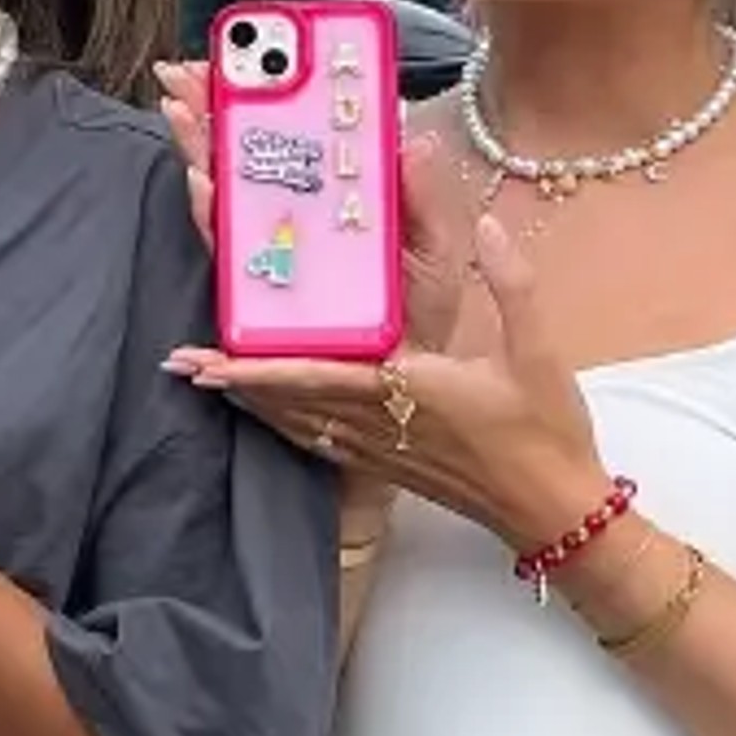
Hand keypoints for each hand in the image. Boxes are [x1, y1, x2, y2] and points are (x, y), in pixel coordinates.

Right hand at [156, 71, 468, 359]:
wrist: (406, 383)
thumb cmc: (418, 312)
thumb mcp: (436, 246)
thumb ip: (424, 194)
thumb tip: (412, 137)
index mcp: (337, 195)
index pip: (294, 131)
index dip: (266, 90)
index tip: (244, 50)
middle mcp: (293, 217)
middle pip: (244, 150)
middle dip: (212, 106)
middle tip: (187, 70)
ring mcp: (270, 251)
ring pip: (224, 189)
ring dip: (199, 147)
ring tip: (184, 110)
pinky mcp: (257, 292)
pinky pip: (228, 249)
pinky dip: (211, 212)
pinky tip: (204, 181)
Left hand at [169, 182, 605, 556]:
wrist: (554, 508)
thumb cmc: (547, 431)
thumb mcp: (539, 350)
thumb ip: (511, 283)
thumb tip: (487, 226)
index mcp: (407, 389)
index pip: (316, 377)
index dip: (257, 370)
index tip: (208, 361)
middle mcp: (379, 423)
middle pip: (288, 402)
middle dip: (233, 382)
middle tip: (181, 363)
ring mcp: (379, 450)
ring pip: (297, 424)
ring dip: (250, 403)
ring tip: (204, 381)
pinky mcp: (387, 466)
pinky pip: (319, 443)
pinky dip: (284, 425)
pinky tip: (266, 416)